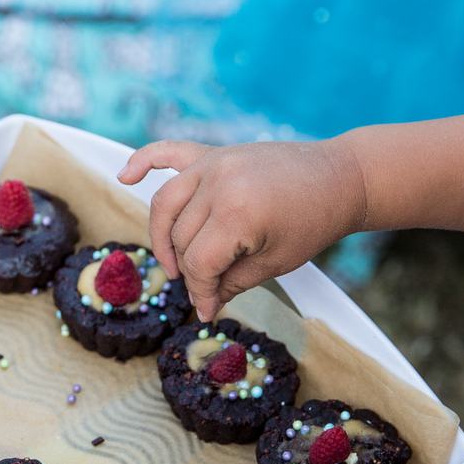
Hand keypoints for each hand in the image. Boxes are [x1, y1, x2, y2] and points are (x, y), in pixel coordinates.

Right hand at [118, 138, 367, 320]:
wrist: (338, 177)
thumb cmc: (313, 223)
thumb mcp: (276, 262)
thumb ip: (233, 282)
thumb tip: (203, 305)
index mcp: (238, 214)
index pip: (199, 262)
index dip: (201, 291)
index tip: (207, 311)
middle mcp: (219, 184)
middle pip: (181, 237)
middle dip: (189, 270)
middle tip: (203, 289)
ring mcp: (214, 163)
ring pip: (166, 205)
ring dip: (163, 236)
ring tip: (174, 263)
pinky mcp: (214, 152)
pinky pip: (169, 153)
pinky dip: (143, 161)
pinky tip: (125, 176)